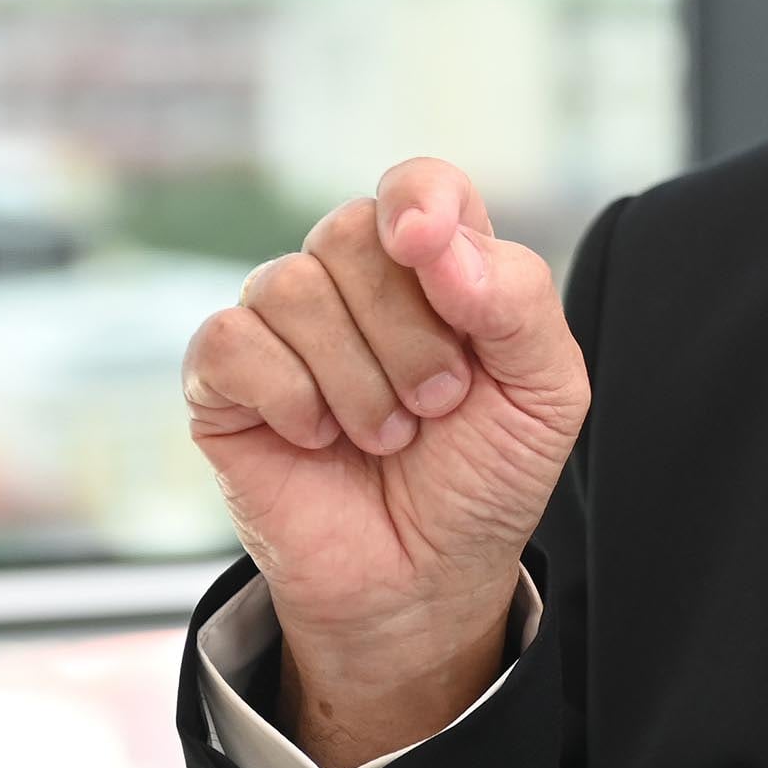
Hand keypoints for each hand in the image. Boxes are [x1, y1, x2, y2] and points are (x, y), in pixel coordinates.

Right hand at [181, 159, 588, 767]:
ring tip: (387, 436)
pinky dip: (290, 397)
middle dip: (410, 333)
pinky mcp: (223, 380)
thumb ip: (518, 299)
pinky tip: (317, 438)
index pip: (416, 184)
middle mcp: (353, 281)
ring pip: (293, 285)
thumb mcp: (544, 394)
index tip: (425, 244)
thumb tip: (439, 241)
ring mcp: (283, 326)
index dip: (418, 200)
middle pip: (354, 233)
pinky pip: (233, 340)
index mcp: (436, 266)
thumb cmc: (483, 480)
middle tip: (438, 406)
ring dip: (358, 380)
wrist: (425, 582)